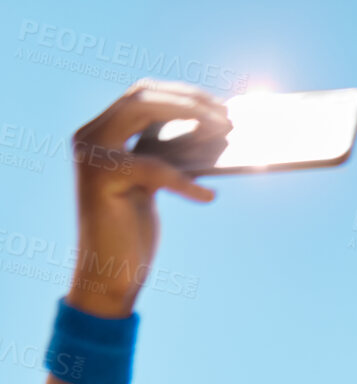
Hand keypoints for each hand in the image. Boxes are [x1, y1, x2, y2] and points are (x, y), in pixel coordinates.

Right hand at [68, 82, 227, 315]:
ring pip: (143, 111)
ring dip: (189, 115)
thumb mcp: (147, 187)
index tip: (218, 105)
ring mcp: (92, 154)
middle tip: (228, 115)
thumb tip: (204, 132)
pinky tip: (208, 196)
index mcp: (99, 135)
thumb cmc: (130, 235)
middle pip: (143, 95)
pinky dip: (186, 182)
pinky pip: (155, 168)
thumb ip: (159, 156)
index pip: (141, 96)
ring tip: (225, 131)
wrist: (106, 277)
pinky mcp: (102, 178)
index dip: (181, 94)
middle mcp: (90, 137)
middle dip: (190, 99)